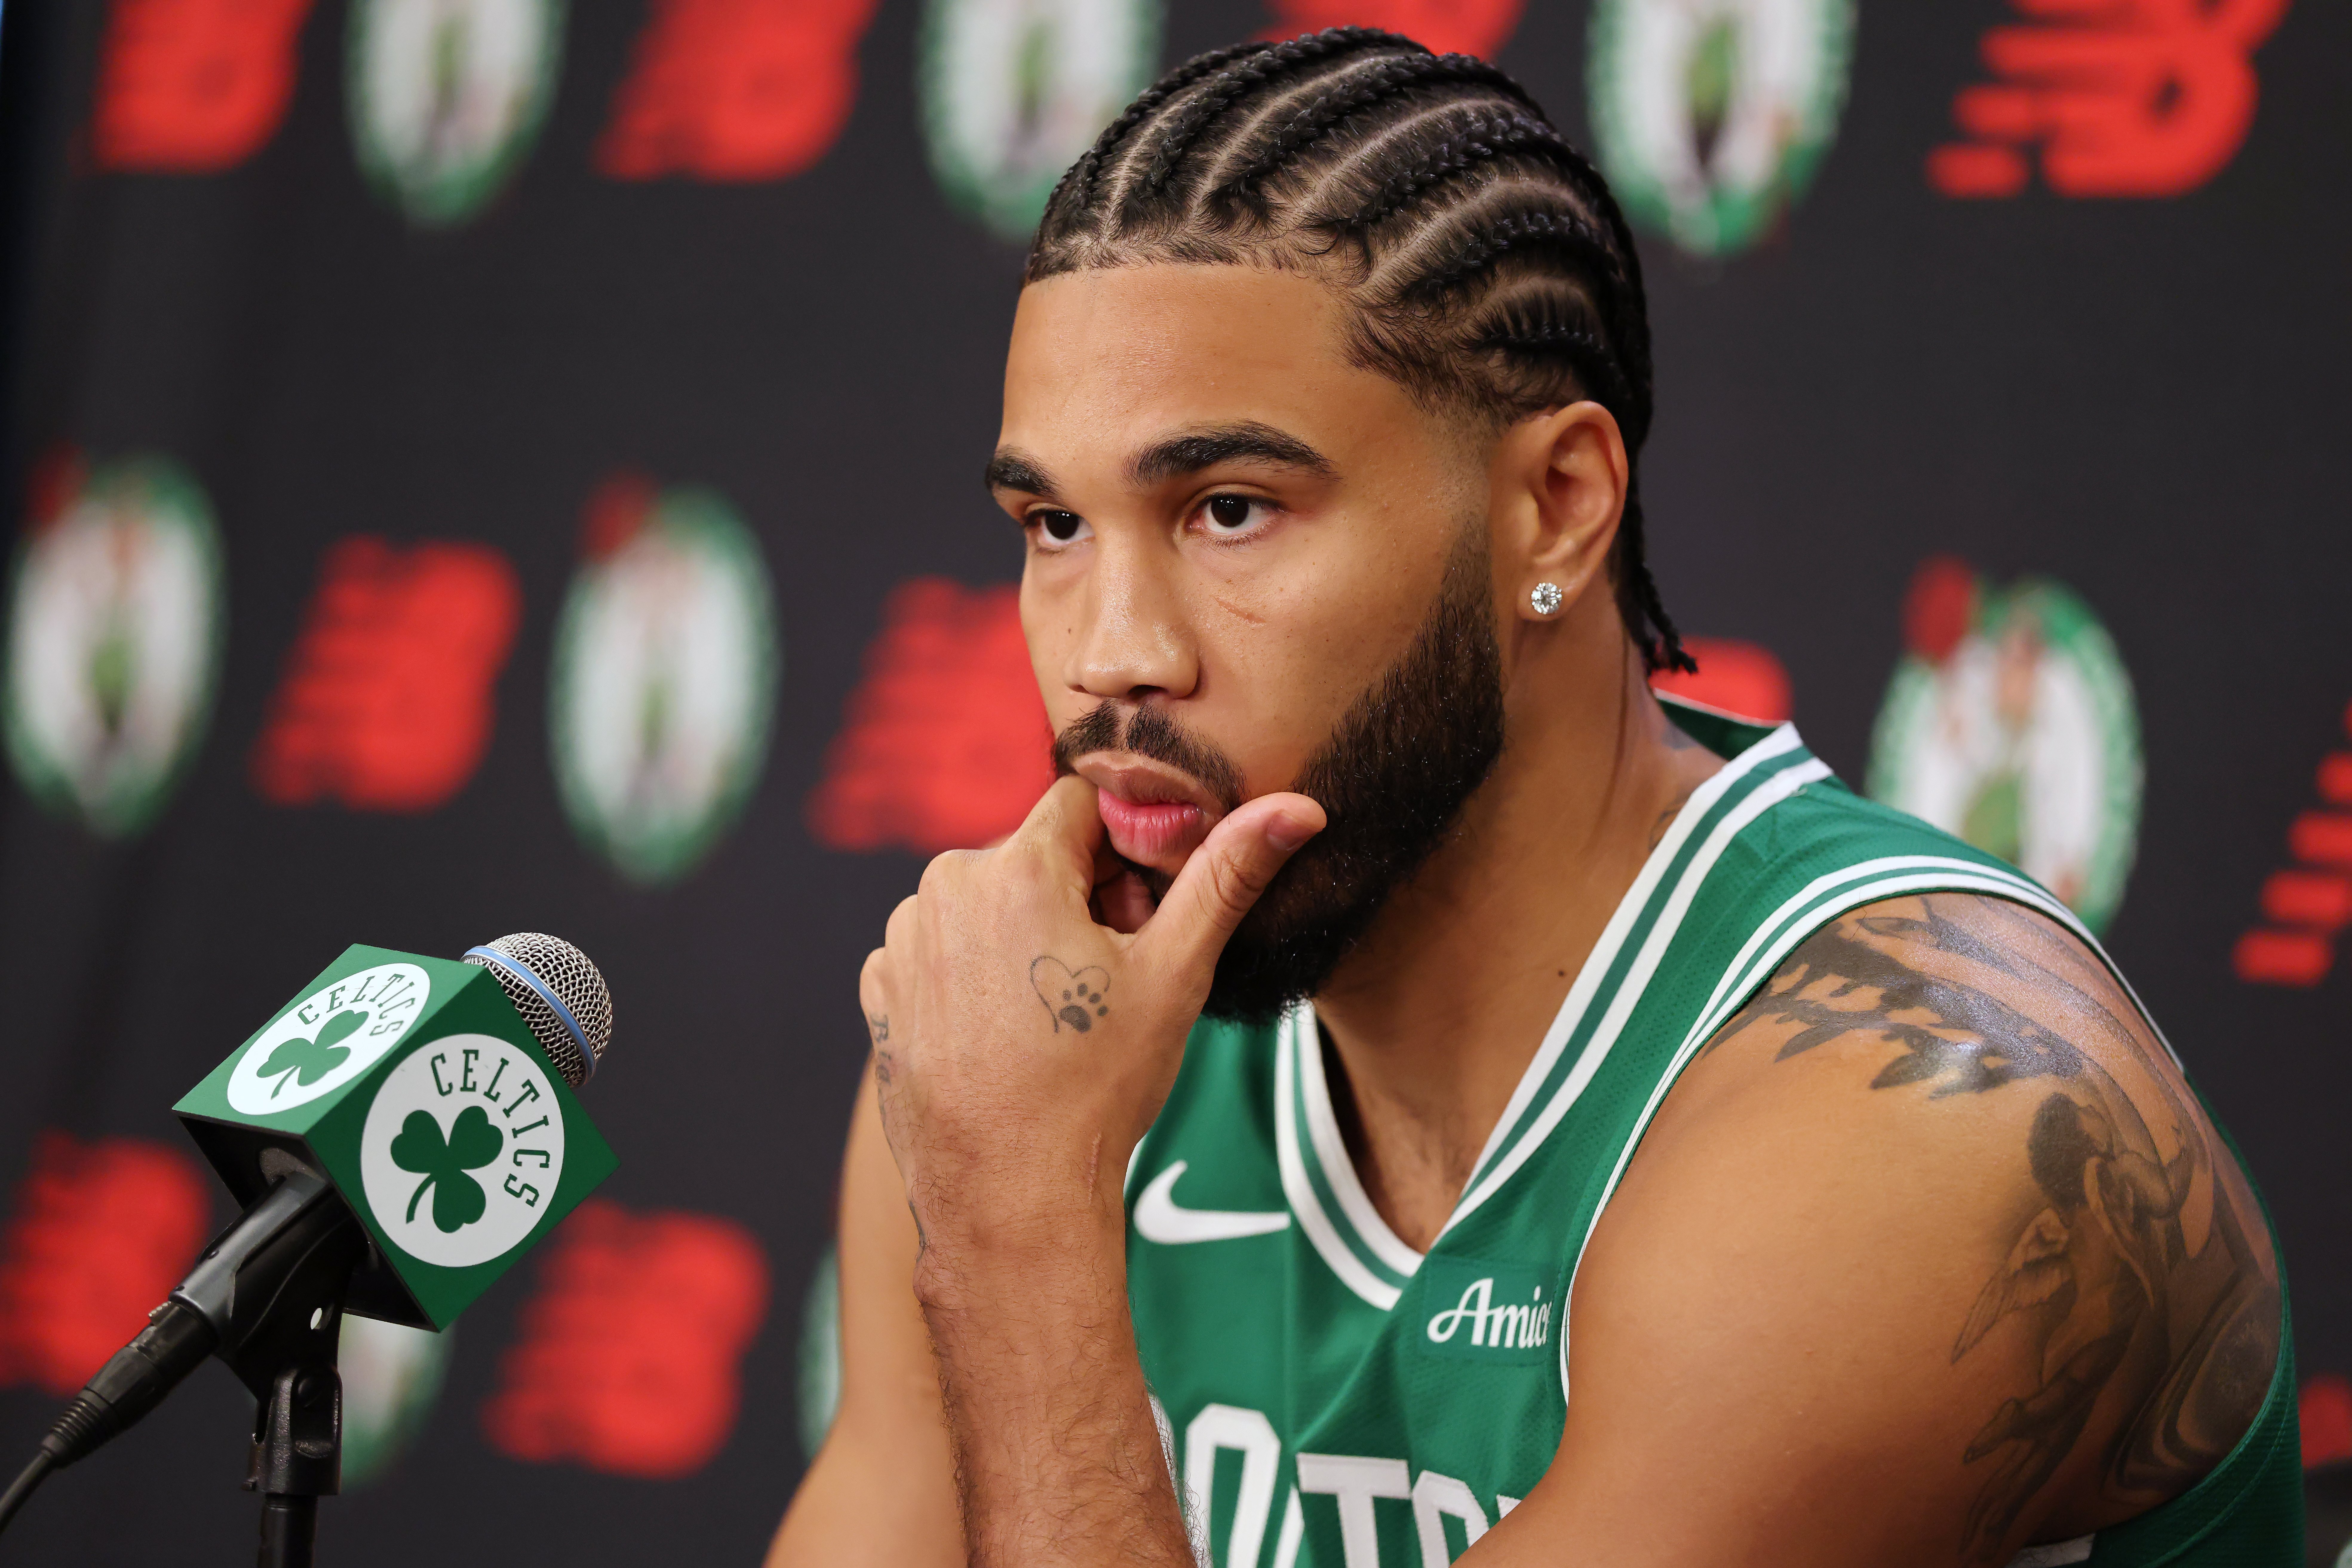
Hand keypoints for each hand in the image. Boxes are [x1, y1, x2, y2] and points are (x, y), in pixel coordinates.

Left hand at [860, 775, 1322, 1275]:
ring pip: (986, 903)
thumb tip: (1299, 807)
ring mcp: (902, 941)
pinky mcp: (881, 990)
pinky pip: (939, 951)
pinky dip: (973, 976)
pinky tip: (1004, 1034)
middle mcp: (943, 888)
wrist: (1010, 1198)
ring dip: (1022, 936)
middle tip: (1103, 982)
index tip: (1132, 924)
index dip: (1122, 859)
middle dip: (1075, 899)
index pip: (1083, 806)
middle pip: (1033, 856)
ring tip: (1053, 1017)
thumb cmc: (1097, 1089)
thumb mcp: (1176, 974)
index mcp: (1015, 867)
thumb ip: (1229, 875)